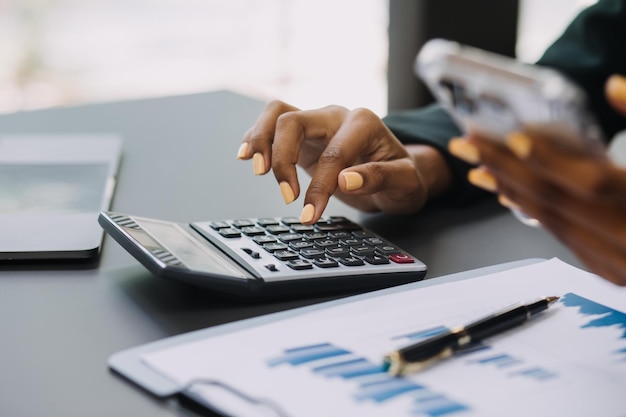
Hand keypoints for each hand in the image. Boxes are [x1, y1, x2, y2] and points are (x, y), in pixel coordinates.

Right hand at [237, 100, 452, 223]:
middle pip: (294, 121)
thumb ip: (380, 178)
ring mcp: (318, 122)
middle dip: (282, 159)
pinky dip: (257, 136)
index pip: (332, 153)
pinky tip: (247, 156)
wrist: (397, 173)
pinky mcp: (304, 135)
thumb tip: (345, 181)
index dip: (319, 187)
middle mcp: (337, 116)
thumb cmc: (403, 177)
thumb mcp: (405, 182)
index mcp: (364, 123)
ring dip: (261, 140)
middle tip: (287, 196)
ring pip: (278, 114)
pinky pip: (273, 123)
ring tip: (257, 170)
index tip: (310, 215)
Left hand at [450, 74, 625, 284]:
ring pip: (551, 222)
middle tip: (468, 145)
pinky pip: (559, 237)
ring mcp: (618, 263)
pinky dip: (531, 213)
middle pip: (556, 200)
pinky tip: (509, 195)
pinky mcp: (609, 271)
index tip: (513, 137)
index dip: (549, 158)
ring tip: (478, 166)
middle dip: (506, 169)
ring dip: (509, 192)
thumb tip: (615, 86)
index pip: (591, 182)